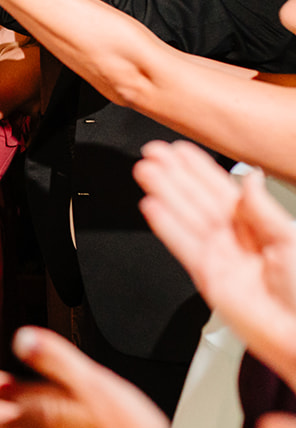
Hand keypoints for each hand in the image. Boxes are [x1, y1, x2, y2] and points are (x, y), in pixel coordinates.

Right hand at [134, 140, 295, 387]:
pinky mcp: (207, 277)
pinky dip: (165, 226)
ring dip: (163, 193)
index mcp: (258, 227)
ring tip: (145, 171)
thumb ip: (264, 211)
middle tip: (153, 152)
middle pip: (197, 200)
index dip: (200, 169)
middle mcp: (235, 240)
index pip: (222, 190)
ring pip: (185, 217)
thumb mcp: (291, 241)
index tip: (180, 150)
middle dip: (174, 175)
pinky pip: (181, 245)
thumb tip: (251, 179)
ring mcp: (219, 257)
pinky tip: (151, 207)